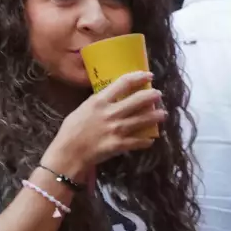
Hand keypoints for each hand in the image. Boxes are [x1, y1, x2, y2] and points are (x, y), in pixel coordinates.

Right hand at [46, 71, 164, 174]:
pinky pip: (140, 141)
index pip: (124, 83)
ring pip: (145, 119)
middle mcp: (111, 113)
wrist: (68, 154)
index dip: (139, 77)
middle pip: (140, 99)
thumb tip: (111, 97)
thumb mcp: (82, 109)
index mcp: (99, 101)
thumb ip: (98, 103)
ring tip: (162, 114)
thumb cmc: (70, 131)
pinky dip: (147, 140)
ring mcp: (117, 129)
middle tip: (158, 95)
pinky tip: (150, 139)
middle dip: (153, 95)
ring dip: (157, 116)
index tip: (148, 76)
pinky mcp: (120, 144)